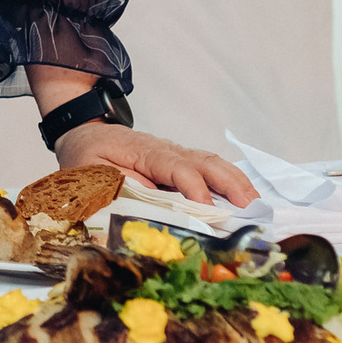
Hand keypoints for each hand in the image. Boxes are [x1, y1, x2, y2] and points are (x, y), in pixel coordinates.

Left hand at [57, 122, 257, 206]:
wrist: (85, 133)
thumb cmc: (87, 156)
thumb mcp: (91, 173)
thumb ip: (117, 188)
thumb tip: (144, 207)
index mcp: (144, 152)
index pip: (175, 167)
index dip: (193, 187)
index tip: (207, 209)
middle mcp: (166, 150)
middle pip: (204, 161)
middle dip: (229, 184)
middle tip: (250, 208)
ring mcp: (177, 155)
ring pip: (212, 164)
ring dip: (236, 182)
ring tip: (256, 205)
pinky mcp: (181, 164)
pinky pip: (210, 169)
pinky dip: (230, 182)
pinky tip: (245, 199)